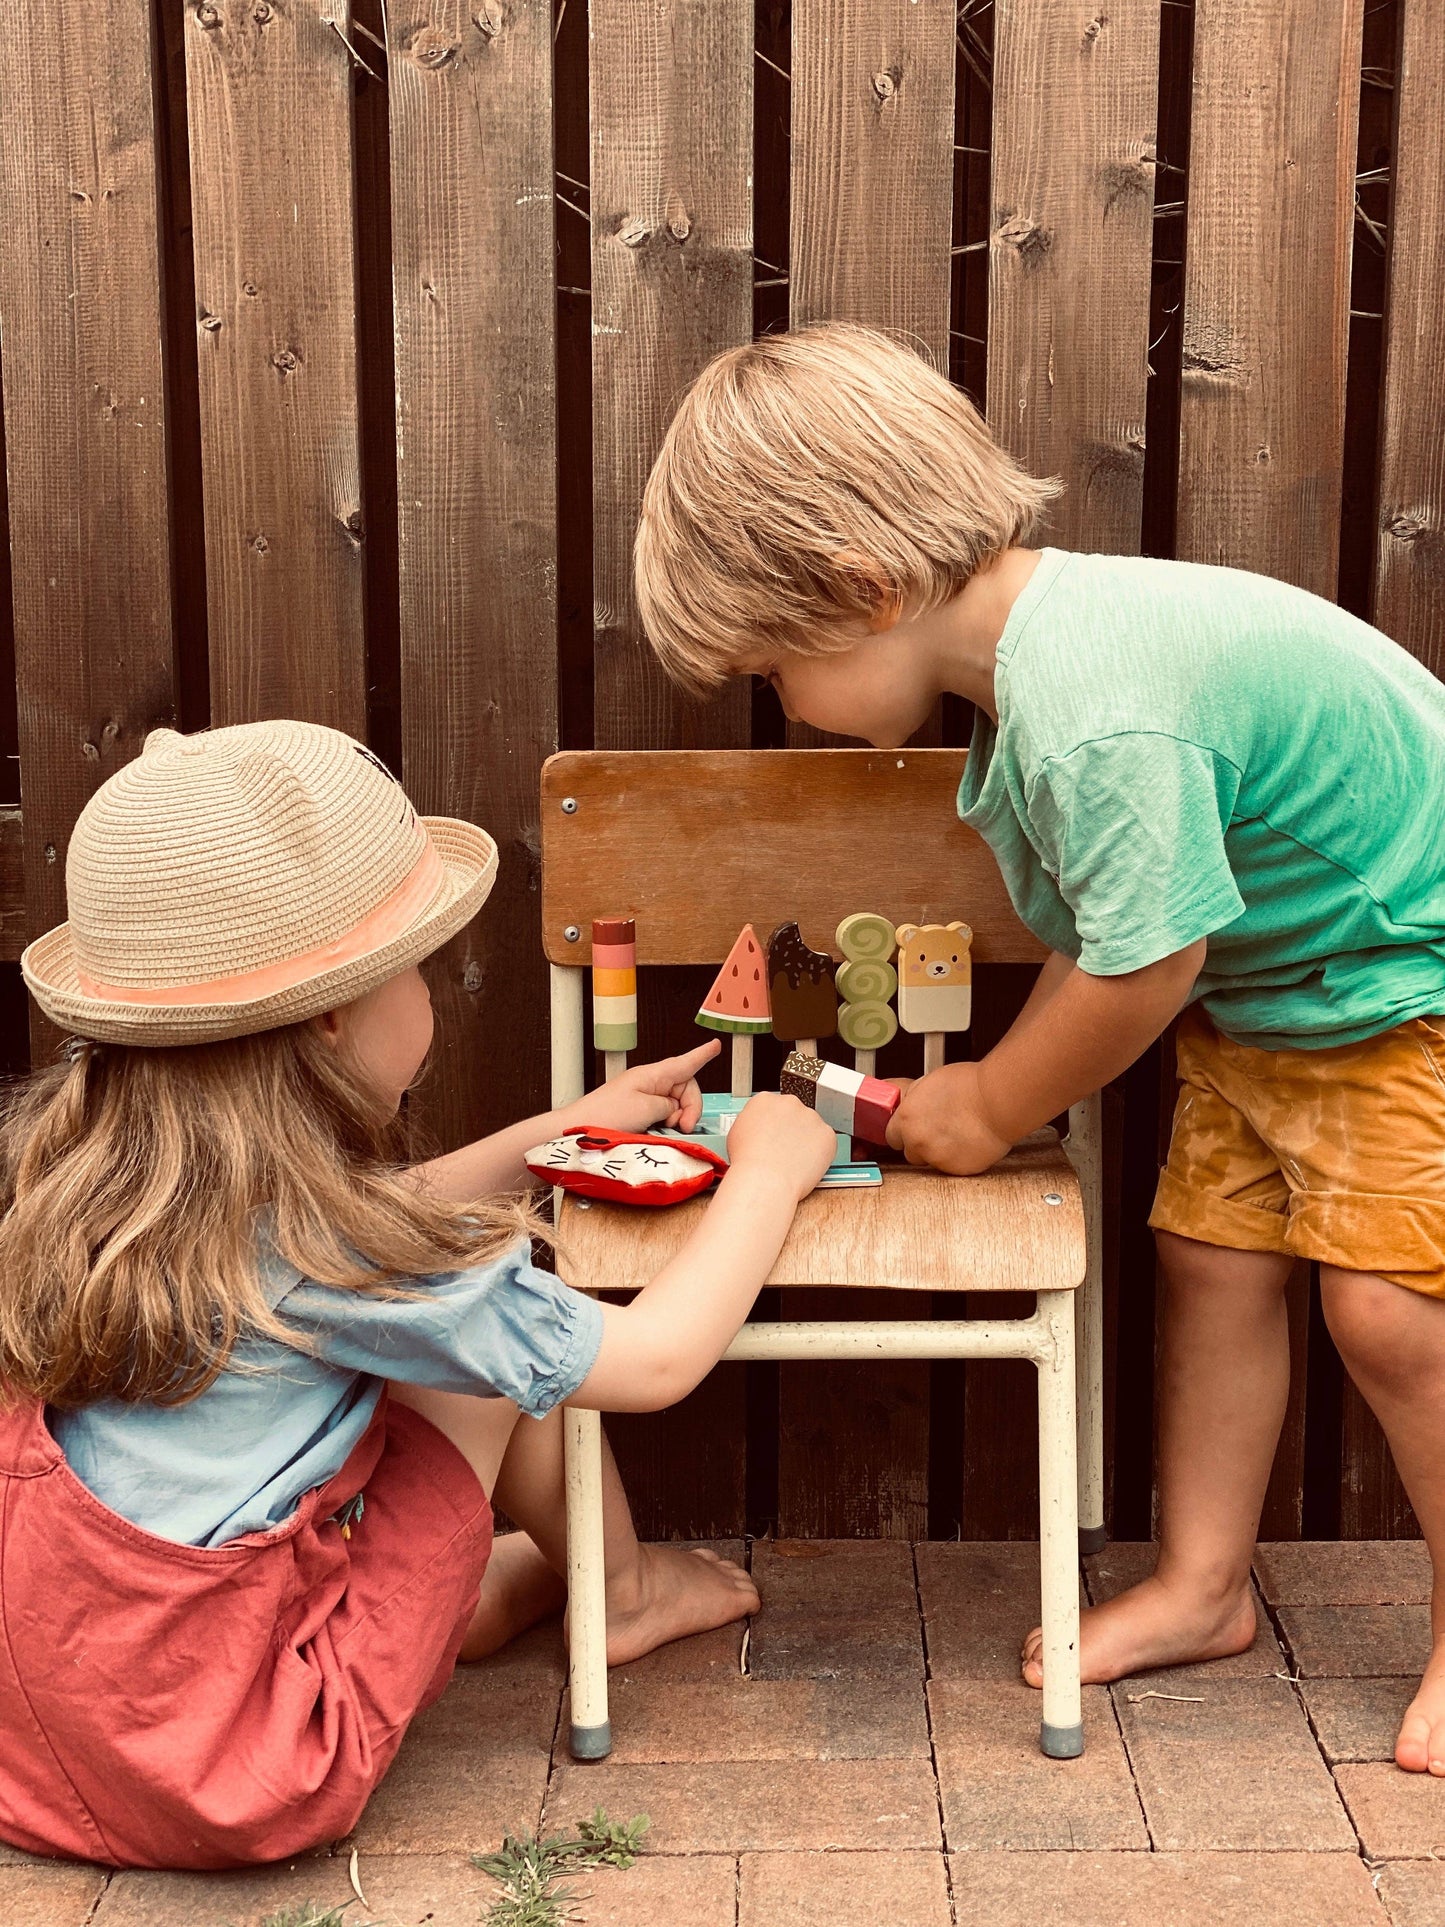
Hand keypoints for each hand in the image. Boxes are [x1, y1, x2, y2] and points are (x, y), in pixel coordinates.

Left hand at [578, 1039, 721, 1133]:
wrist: (577, 1129)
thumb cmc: (605, 1115)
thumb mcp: (646, 1108)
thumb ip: (668, 1106)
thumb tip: (674, 1109)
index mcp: (652, 1074)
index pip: (685, 1062)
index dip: (703, 1055)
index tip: (717, 1046)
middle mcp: (650, 1083)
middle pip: (685, 1089)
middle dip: (690, 1107)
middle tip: (684, 1126)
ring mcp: (644, 1098)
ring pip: (676, 1104)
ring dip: (678, 1118)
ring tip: (667, 1130)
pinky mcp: (638, 1113)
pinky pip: (662, 1115)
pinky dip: (666, 1124)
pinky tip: (659, 1132)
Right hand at [725, 1091, 836, 1200]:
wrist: (765, 1179)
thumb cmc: (749, 1162)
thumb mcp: (737, 1133)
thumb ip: (752, 1122)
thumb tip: (758, 1128)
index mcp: (765, 1100)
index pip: (773, 1105)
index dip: (774, 1122)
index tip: (774, 1133)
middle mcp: (790, 1103)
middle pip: (794, 1113)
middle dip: (791, 1128)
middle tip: (784, 1148)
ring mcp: (811, 1117)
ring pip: (812, 1127)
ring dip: (806, 1139)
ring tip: (793, 1159)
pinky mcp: (827, 1133)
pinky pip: (826, 1141)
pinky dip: (821, 1152)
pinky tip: (806, 1163)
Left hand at [887, 1061, 1011, 1174]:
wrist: (998, 1100)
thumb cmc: (970, 1086)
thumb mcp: (929, 1082)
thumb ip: (914, 1100)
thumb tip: (908, 1104)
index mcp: (906, 1118)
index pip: (891, 1136)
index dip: (903, 1132)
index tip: (911, 1130)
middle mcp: (917, 1141)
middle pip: (909, 1152)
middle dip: (920, 1144)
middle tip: (938, 1131)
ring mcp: (936, 1158)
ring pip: (931, 1161)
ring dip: (939, 1153)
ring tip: (957, 1135)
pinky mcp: (956, 1170)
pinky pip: (951, 1168)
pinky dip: (958, 1159)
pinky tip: (968, 1143)